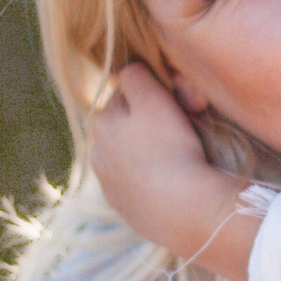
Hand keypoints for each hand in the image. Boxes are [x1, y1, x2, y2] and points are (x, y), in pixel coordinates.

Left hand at [89, 63, 248, 265]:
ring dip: (148, 153)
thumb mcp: (154, 100)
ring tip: (178, 157)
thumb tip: (129, 70)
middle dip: (147, 124)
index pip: (125, 94)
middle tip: (181, 129)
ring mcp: (110, 185)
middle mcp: (98, 153)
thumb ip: (136, 77)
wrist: (182, 210)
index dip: (153, 94)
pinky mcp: (126, 209)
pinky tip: (173, 182)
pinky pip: (139, 185)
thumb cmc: (170, 148)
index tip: (176, 104)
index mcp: (102, 122)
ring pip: (131, 156)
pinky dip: (152, 180)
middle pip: (126, 126)